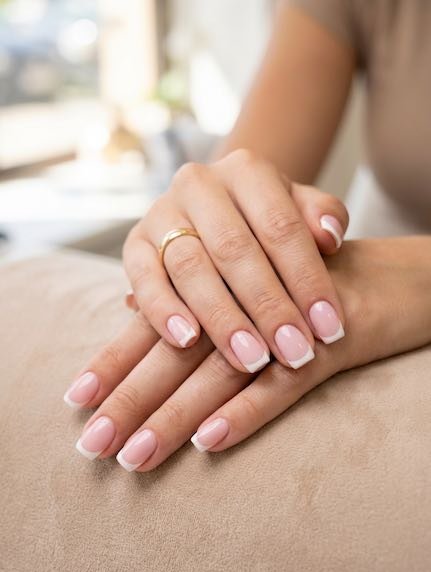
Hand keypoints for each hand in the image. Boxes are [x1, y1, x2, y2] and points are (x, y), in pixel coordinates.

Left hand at [65, 237, 430, 470]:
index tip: (77, 399)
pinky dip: (246, 412)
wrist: (394, 278)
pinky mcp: (331, 340)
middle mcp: (246, 292)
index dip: (117, 359)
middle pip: (177, 350)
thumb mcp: (251, 282)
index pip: (158, 324)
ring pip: (220, 371)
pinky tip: (208, 441)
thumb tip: (127, 304)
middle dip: (132, 398)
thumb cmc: (312, 285)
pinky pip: (283, 383)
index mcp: (222, 276)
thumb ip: (189, 290)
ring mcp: (288, 318)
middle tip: (93, 446)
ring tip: (137, 457)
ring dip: (175, 416)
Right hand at [123, 149, 347, 372]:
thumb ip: (322, 215)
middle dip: (268, 307)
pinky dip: (163, 310)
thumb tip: (329, 237)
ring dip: (222, 318)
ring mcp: (161, 212)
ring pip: (191, 267)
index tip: (331, 329)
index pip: (282, 226)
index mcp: (247, 170)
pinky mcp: (133, 244)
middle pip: (235, 249)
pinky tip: (186, 342)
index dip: (308, 280)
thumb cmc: (266, 220)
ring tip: (251, 358)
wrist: (212, 213)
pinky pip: (142, 278)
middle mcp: (199, 184)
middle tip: (295, 353)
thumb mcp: (299, 208)